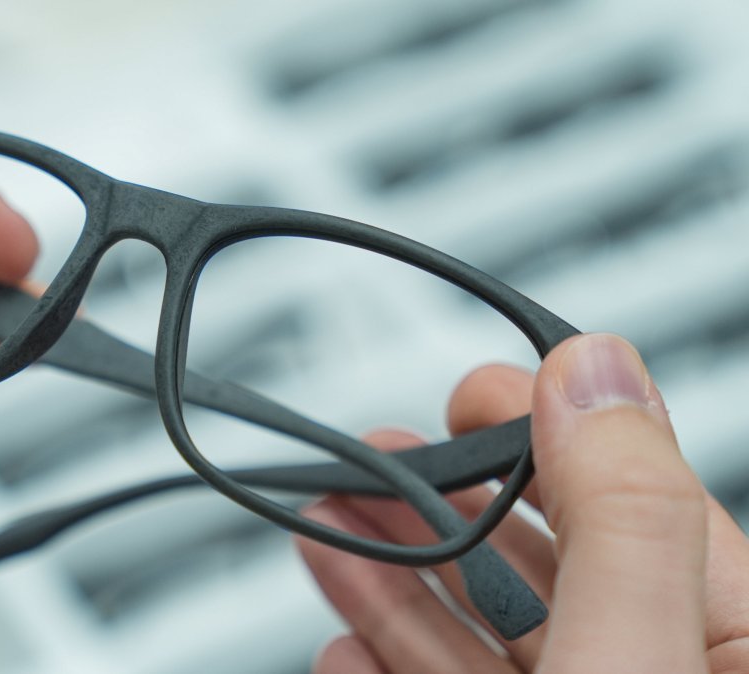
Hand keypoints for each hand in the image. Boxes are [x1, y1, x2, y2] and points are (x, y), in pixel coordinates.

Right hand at [299, 333, 748, 672]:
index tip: (469, 394)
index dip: (547, 429)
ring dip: (391, 576)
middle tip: (379, 455)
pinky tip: (348, 642)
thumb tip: (599, 369)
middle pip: (543, 568)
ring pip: (482, 634)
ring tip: (329, 523)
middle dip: (441, 503)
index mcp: (739, 653)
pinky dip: (382, 661)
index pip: (645, 503)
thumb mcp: (628, 664)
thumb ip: (621, 518)